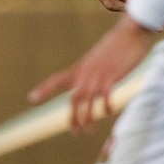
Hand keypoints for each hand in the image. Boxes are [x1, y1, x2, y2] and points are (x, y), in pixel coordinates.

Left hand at [29, 16, 159, 132]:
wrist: (131, 31)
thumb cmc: (118, 46)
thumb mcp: (99, 58)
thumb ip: (92, 70)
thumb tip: (90, 80)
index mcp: (80, 68)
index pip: (57, 79)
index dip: (44, 89)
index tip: (31, 98)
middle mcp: (86, 72)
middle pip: (73, 98)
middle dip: (72, 117)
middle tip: (75, 132)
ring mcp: (98, 74)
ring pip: (85, 100)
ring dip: (86, 118)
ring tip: (88, 130)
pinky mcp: (112, 75)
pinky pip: (104, 95)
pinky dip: (105, 106)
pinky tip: (107, 113)